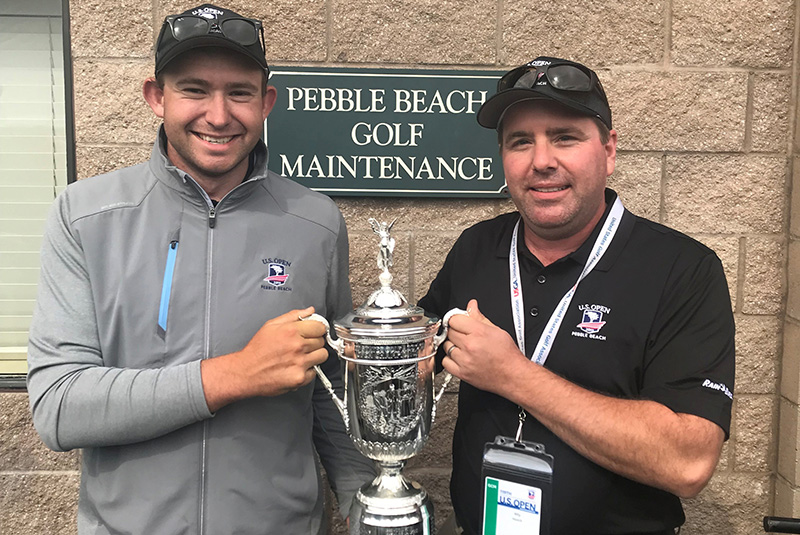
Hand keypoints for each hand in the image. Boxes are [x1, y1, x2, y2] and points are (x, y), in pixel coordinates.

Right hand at [201, 307, 328, 410]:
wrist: (246, 372)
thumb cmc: (257, 350)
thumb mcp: (271, 325)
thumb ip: (293, 316)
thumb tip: (310, 311)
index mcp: (291, 331)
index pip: (320, 327)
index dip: (317, 329)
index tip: (314, 332)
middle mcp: (297, 346)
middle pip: (322, 341)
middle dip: (315, 342)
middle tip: (303, 345)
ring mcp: (300, 363)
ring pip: (322, 356)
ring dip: (315, 356)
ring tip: (301, 357)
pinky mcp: (300, 378)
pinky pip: (314, 372)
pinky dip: (308, 371)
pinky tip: (296, 367)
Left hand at [442, 299, 528, 393]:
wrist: (513, 376)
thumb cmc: (507, 355)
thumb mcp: (496, 330)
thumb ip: (480, 317)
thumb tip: (471, 305)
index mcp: (479, 333)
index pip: (454, 319)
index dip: (457, 319)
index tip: (459, 322)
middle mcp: (470, 346)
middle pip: (450, 331)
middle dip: (456, 331)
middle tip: (465, 335)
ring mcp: (465, 360)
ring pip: (446, 346)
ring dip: (452, 345)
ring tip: (464, 347)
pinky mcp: (462, 373)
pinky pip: (445, 362)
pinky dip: (450, 359)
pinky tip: (459, 357)